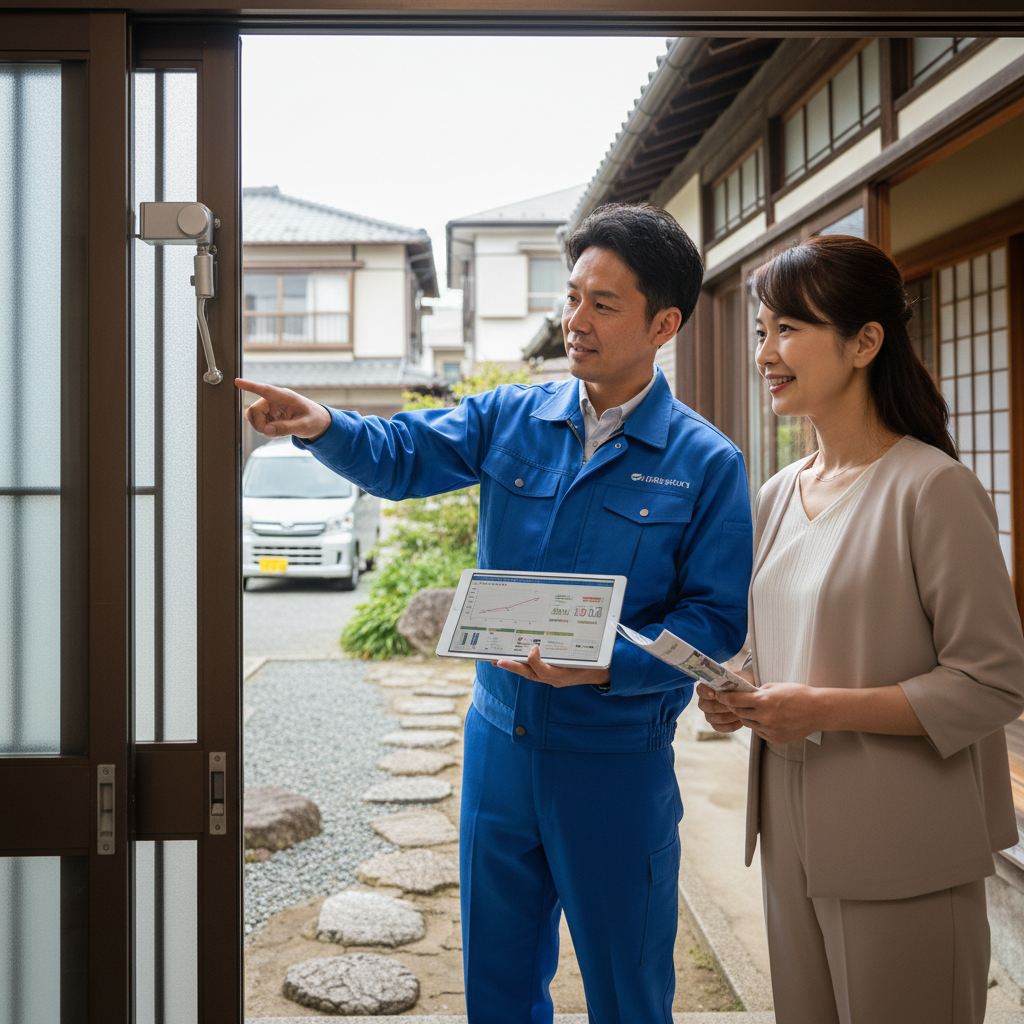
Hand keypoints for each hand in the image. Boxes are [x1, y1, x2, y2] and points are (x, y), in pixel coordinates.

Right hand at [235, 378, 332, 439]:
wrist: (319, 422)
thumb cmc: (314, 420)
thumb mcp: (303, 426)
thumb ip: (285, 428)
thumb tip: (266, 431)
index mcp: (284, 397)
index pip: (264, 390)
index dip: (250, 386)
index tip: (237, 381)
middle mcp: (274, 400)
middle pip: (253, 411)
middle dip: (259, 424)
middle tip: (273, 431)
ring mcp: (270, 407)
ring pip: (254, 417)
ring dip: (262, 427)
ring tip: (279, 429)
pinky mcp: (269, 414)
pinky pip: (258, 422)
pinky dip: (266, 429)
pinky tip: (278, 428)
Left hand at [493, 646, 609, 688]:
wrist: (600, 674)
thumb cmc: (592, 664)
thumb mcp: (586, 658)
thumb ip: (573, 650)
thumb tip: (562, 637)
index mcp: (562, 675)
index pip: (543, 671)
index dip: (535, 662)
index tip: (533, 649)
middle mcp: (553, 678)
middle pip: (529, 674)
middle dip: (513, 667)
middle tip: (498, 661)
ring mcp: (551, 677)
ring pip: (528, 673)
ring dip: (514, 665)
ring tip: (498, 659)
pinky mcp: (550, 674)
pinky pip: (533, 670)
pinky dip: (524, 664)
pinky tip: (514, 656)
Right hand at [695, 682, 743, 732]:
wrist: (750, 695)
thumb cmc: (742, 685)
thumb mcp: (739, 680)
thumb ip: (731, 681)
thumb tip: (727, 685)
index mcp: (707, 687)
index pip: (700, 690)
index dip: (705, 693)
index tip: (714, 694)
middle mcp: (704, 701)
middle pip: (706, 706)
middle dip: (721, 706)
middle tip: (735, 705)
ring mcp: (708, 713)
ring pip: (712, 718)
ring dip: (727, 716)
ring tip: (741, 713)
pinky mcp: (715, 724)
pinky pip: (718, 727)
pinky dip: (730, 725)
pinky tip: (740, 721)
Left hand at [716, 682, 821, 744]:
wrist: (818, 710)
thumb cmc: (798, 694)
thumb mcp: (774, 686)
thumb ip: (757, 692)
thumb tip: (743, 694)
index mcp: (763, 701)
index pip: (734, 700)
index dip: (724, 697)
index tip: (719, 695)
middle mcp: (764, 717)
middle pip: (739, 713)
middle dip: (735, 707)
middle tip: (734, 701)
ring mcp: (769, 730)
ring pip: (748, 723)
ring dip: (748, 716)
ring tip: (756, 709)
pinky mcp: (775, 739)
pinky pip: (759, 731)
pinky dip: (759, 725)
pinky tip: (768, 718)